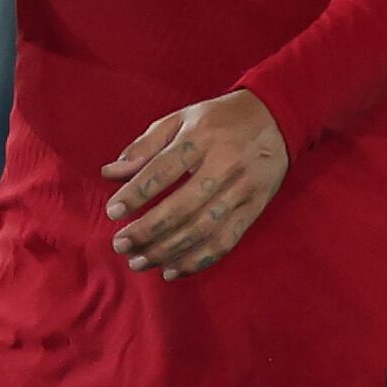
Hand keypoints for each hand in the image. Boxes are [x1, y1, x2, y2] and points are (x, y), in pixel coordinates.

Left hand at [104, 89, 290, 277]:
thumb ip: (145, 146)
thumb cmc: (219, 118)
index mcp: (202, 138)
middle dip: (147, 230)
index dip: (136, 194)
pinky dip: (198, 260)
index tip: (113, 212)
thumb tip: (109, 172)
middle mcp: (225, 164)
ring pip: (202, 229)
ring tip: (139, 262)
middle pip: (182, 206)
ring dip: (167, 251)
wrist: (277, 116)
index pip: (163, 170)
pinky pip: (226, 241)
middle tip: (120, 245)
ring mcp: (243, 189)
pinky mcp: (255, 208)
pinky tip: (172, 270)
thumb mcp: (181, 119)